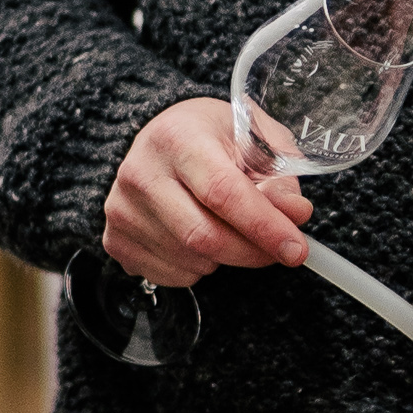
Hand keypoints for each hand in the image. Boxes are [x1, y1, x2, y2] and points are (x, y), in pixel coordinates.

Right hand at [103, 94, 313, 287]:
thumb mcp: (257, 139)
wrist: (163, 138)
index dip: (263, 225)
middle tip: (279, 250)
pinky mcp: (115, 239)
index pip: (222, 192)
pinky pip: (172, 275)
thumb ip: (280, 176)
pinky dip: (199, 268)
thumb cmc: (215, 137)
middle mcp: (140, 172)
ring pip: (191, 260)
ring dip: (226, 258)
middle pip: (204, 236)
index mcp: (177, 137)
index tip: (296, 248)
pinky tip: (198, 237)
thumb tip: (295, 215)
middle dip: (252, 252)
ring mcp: (122, 208)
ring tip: (228, 226)